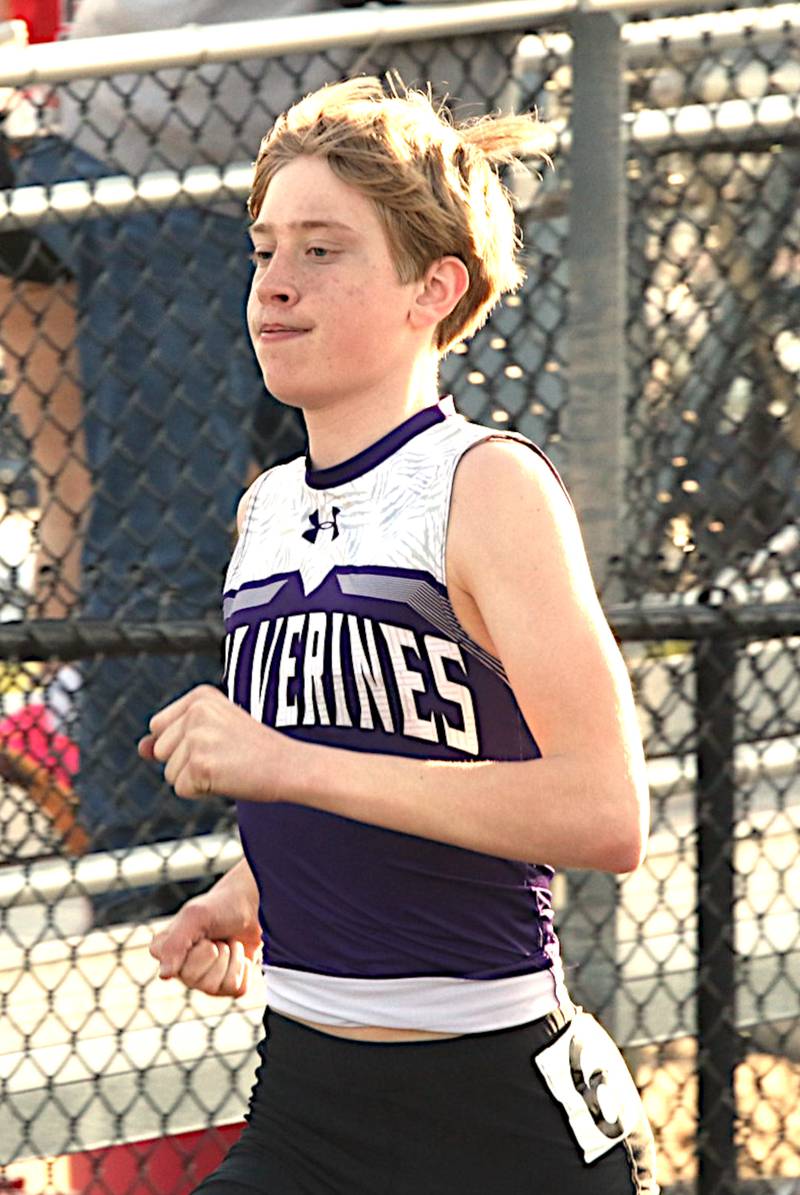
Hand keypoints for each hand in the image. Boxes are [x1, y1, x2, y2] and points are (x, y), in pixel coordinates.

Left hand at [138, 684, 287, 800]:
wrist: (290, 766)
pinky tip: (227, 778)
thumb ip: (172, 737)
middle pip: (160, 751)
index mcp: (200, 696)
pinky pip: (181, 789)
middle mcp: (195, 712)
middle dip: (186, 762)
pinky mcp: (199, 765)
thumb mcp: (213, 732)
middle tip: (225, 756)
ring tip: (227, 766)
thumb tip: (141, 748)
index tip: (218, 741)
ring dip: (195, 778)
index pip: (159, 727)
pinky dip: (202, 792)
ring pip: (169, 773)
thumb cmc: (254, 751)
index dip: (183, 744)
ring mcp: (196, 737)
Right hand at [149, 889, 261, 997]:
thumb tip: (164, 975)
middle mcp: (181, 971)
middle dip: (220, 954)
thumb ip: (175, 944)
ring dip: (233, 959)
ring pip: (220, 988)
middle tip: (219, 938)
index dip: (203, 950)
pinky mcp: (226, 986)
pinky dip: (245, 968)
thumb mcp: (195, 917)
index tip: (204, 933)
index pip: (183, 971)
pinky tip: (240, 955)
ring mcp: (204, 981)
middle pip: (203, 984)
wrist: (251, 906)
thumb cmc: (219, 908)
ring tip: (229, 943)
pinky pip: (238, 990)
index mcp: (166, 952)